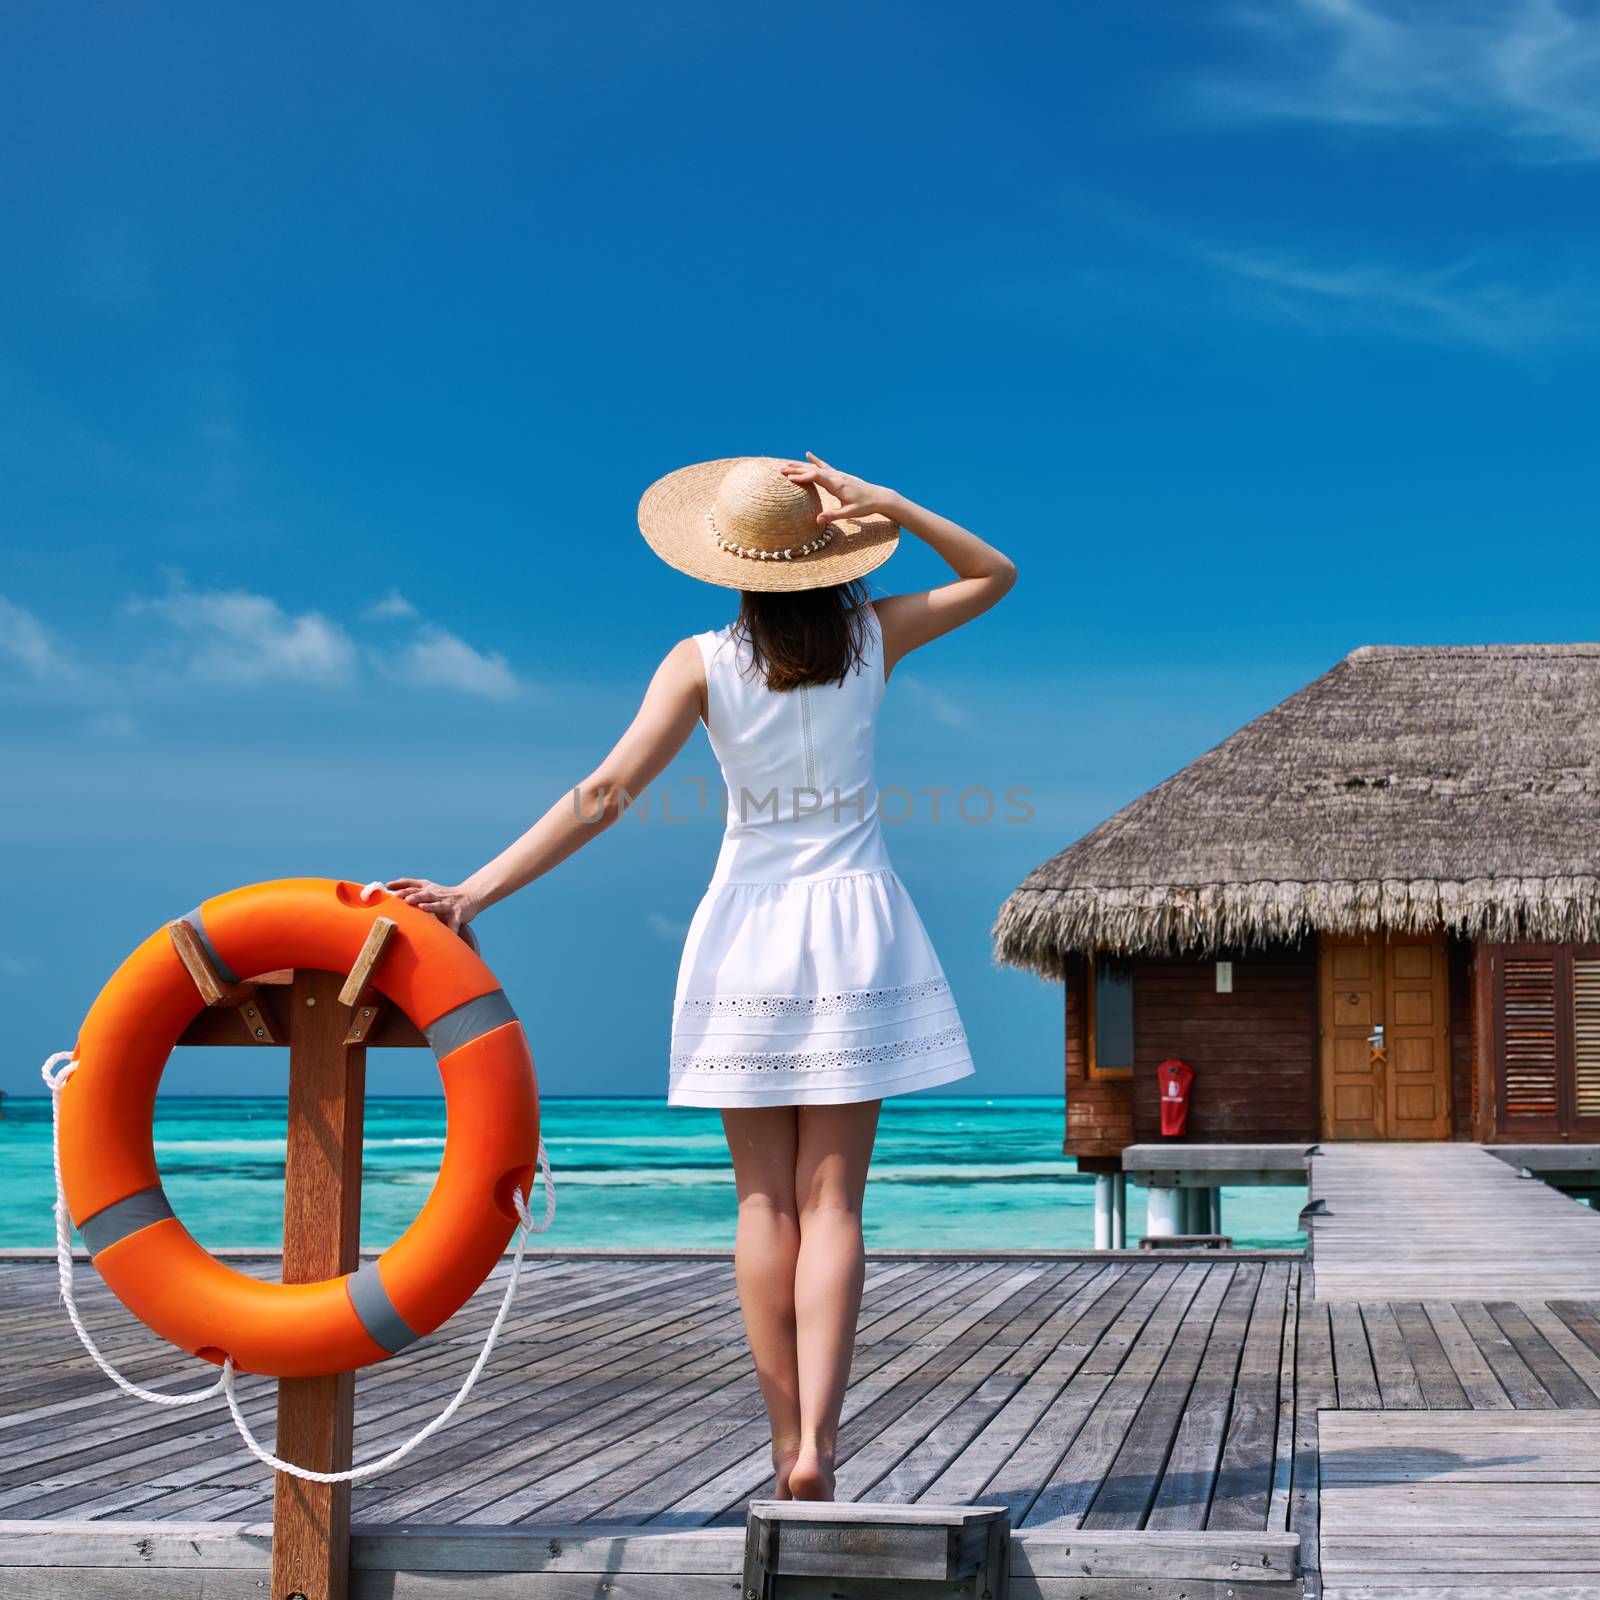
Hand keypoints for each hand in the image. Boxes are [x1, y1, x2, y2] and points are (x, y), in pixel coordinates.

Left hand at [385, 878, 479, 934]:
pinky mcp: (458, 914)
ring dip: (430, 906)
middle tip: (401, 897)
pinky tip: (449, 934)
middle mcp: (437, 895)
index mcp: (428, 889)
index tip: (388, 886)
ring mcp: (448, 904)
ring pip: (438, 905)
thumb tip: (391, 890)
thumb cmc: (443, 895)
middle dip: (413, 895)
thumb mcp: (429, 889)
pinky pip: (454, 922)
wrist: (469, 897)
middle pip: (424, 894)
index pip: (413, 885)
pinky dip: (452, 928)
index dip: (401, 885)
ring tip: (422, 908)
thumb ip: (413, 890)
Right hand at [779, 453, 898, 526]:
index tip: (789, 478)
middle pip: (813, 470)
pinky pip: (824, 466)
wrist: (877, 497)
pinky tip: (808, 454)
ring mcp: (837, 474)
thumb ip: (833, 515)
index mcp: (837, 485)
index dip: (802, 477)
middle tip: (780, 470)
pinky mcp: (839, 475)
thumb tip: (818, 520)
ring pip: (816, 467)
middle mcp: (836, 477)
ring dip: (801, 466)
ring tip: (786, 465)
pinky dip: (815, 461)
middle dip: (796, 470)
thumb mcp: (850, 513)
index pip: (816, 477)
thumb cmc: (864, 506)